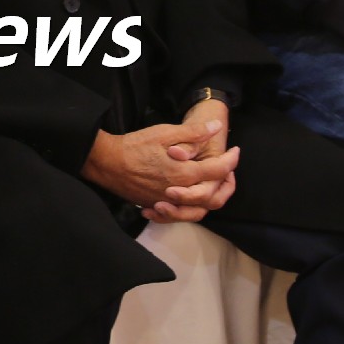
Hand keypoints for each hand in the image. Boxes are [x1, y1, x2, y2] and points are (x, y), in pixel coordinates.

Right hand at [83, 108, 239, 221]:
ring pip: (198, 211)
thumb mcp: (165, 133)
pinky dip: (189, 209)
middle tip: (229, 169)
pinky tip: (189, 198)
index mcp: (184, 173)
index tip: (235, 151)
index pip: (217, 171)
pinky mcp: (156, 206)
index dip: (231, 160)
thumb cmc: (135, 145)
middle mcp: (179, 193)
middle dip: (227, 183)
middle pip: (213, 197)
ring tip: (214, 185)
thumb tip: (215, 128)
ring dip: (211, 199)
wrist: (107, 163)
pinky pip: (179, 215)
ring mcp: (167, 202)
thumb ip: (193, 133)